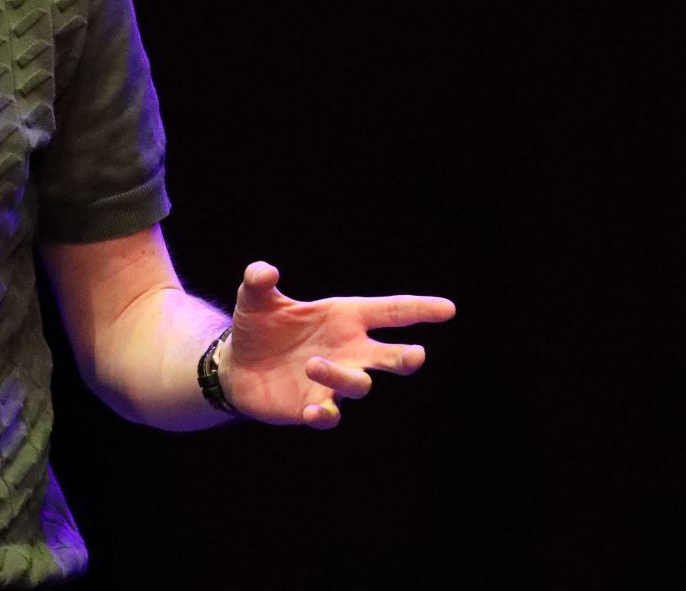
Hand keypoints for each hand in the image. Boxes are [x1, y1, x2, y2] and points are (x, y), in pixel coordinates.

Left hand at [220, 260, 454, 429]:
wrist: (238, 365)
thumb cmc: (258, 327)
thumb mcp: (254, 299)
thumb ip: (258, 281)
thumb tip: (264, 271)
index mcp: (344, 318)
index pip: (389, 312)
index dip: (419, 309)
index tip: (448, 309)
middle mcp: (348, 350)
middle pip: (389, 356)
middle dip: (404, 357)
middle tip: (415, 355)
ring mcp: (334, 381)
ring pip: (359, 384)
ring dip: (342, 376)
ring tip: (313, 364)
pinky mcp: (315, 406)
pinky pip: (330, 415)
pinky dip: (325, 414)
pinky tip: (313, 411)